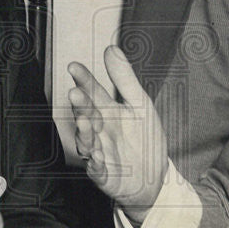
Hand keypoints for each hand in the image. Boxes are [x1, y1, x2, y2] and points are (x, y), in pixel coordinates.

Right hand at [67, 45, 167, 225]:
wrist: (154, 178)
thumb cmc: (144, 140)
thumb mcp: (140, 104)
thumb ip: (124, 79)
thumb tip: (111, 49)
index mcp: (107, 111)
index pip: (92, 91)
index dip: (83, 79)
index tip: (74, 67)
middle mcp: (99, 129)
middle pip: (86, 114)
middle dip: (80, 105)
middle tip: (75, 93)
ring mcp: (99, 151)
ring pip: (86, 140)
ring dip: (84, 131)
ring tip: (85, 121)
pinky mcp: (103, 174)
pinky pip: (97, 168)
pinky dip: (96, 162)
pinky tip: (98, 155)